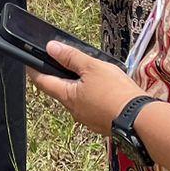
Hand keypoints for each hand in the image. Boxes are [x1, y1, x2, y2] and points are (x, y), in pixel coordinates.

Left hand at [28, 41, 145, 136]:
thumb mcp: (92, 67)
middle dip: (58, 76)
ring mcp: (87, 119)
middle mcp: (73, 111)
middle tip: (62, 60)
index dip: (34, 70)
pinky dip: (90, 94)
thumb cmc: (114, 91)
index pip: (42, 82)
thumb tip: (50, 47)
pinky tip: (102, 86)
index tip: (29, 60)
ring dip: (76, 85)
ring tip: (86, 71)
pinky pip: (90, 105)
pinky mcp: (100, 122)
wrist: (140, 119)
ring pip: (76, 98)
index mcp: (67, 96)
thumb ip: (70, 57)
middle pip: (59, 90)